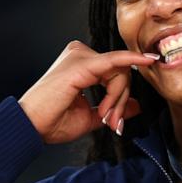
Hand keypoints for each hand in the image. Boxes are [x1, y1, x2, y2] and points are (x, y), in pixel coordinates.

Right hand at [18, 40, 156, 143]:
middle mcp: (81, 55)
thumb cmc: (55, 121)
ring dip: (118, 97)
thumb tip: (136, 106)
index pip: (114, 73)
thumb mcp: (93, 116)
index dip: (120, 96)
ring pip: (120, 71)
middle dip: (121, 99)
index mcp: (82, 65)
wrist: (33, 127)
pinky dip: (134, 61)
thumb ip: (114, 108)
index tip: (122, 114)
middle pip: (120, 71)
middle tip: (113, 121)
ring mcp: (81, 56)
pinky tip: (149, 61)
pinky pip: (117, 60)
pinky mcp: (84, 63)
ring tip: (106, 117)